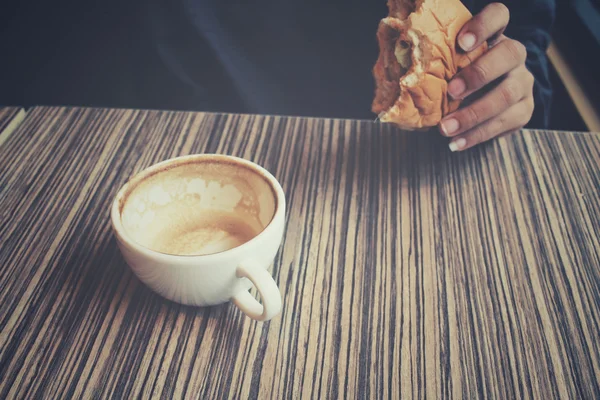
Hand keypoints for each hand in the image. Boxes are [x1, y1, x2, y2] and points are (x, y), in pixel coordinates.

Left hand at [439, 3, 534, 151]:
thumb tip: (396, 73)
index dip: (483, 25)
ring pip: (507, 94)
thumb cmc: (455, 79)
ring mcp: (522, 82)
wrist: (481, 105)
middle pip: (510, 54)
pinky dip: (477, 135)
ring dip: (474, 114)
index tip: (462, 42)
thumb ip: (434, 64)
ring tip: (446, 128)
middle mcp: (514, 55)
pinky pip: (506, 123)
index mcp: (493, 36)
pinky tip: (457, 143)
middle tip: (452, 92)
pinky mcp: (524, 110)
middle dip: (479, 74)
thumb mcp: (447, 67)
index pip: (498, 16)